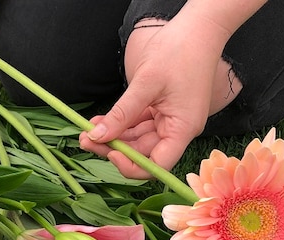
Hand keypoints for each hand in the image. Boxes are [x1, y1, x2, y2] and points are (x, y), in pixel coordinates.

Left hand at [79, 0, 262, 177]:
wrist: (198, 29)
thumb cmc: (179, 51)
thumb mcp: (146, 83)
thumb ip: (122, 113)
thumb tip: (97, 137)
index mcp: (183, 129)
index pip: (157, 165)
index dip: (132, 165)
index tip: (110, 151)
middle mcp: (178, 130)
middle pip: (144, 153)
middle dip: (115, 148)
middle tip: (85, 139)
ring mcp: (171, 121)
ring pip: (138, 140)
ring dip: (114, 137)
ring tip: (88, 129)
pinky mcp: (163, 111)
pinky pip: (138, 125)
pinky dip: (121, 124)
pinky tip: (101, 121)